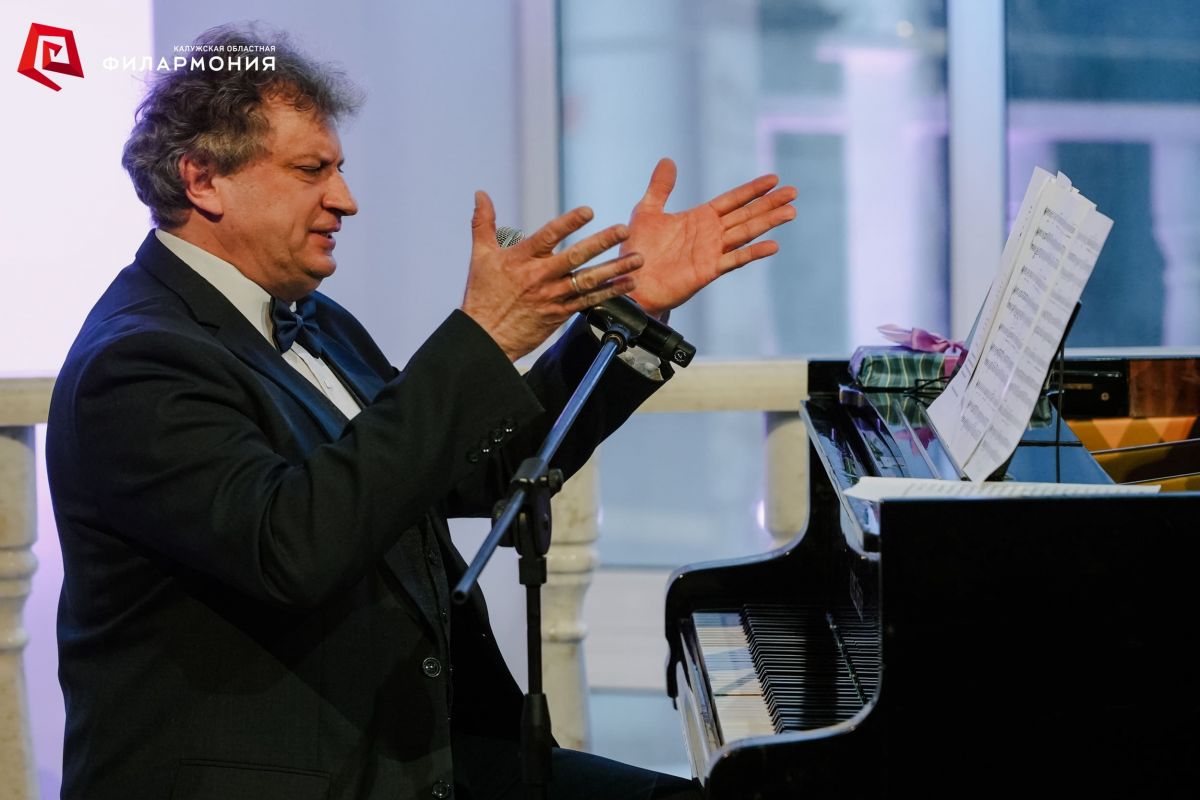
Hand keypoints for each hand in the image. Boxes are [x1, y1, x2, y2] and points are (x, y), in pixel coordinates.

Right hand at [461, 191, 643, 360]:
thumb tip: (480, 193)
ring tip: (637, 259)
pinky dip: (610, 292)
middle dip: (601, 242)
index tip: (588, 211)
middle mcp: (540, 277)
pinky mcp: (560, 314)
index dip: (569, 223)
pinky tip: (628, 284)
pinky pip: (590, 302)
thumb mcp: (480, 256)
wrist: (486, 338)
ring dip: (615, 269)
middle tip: (623, 230)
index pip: (548, 236)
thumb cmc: (483, 295)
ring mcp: (552, 297)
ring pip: (588, 281)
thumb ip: (483, 223)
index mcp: (521, 260)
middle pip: (575, 257)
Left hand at [622, 158, 796, 315]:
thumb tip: (667, 160)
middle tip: (793, 192)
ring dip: (768, 222)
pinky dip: (753, 252)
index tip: (774, 179)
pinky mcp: (709, 270)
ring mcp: (712, 252)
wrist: (631, 282)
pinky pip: (735, 259)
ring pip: (746, 233)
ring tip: (791, 212)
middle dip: (769, 203)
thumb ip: (660, 188)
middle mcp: (710, 233)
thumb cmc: (637, 250)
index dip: (752, 190)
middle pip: (746, 214)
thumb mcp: (647, 212)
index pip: (732, 200)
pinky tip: (773, 245)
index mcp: (699, 217)